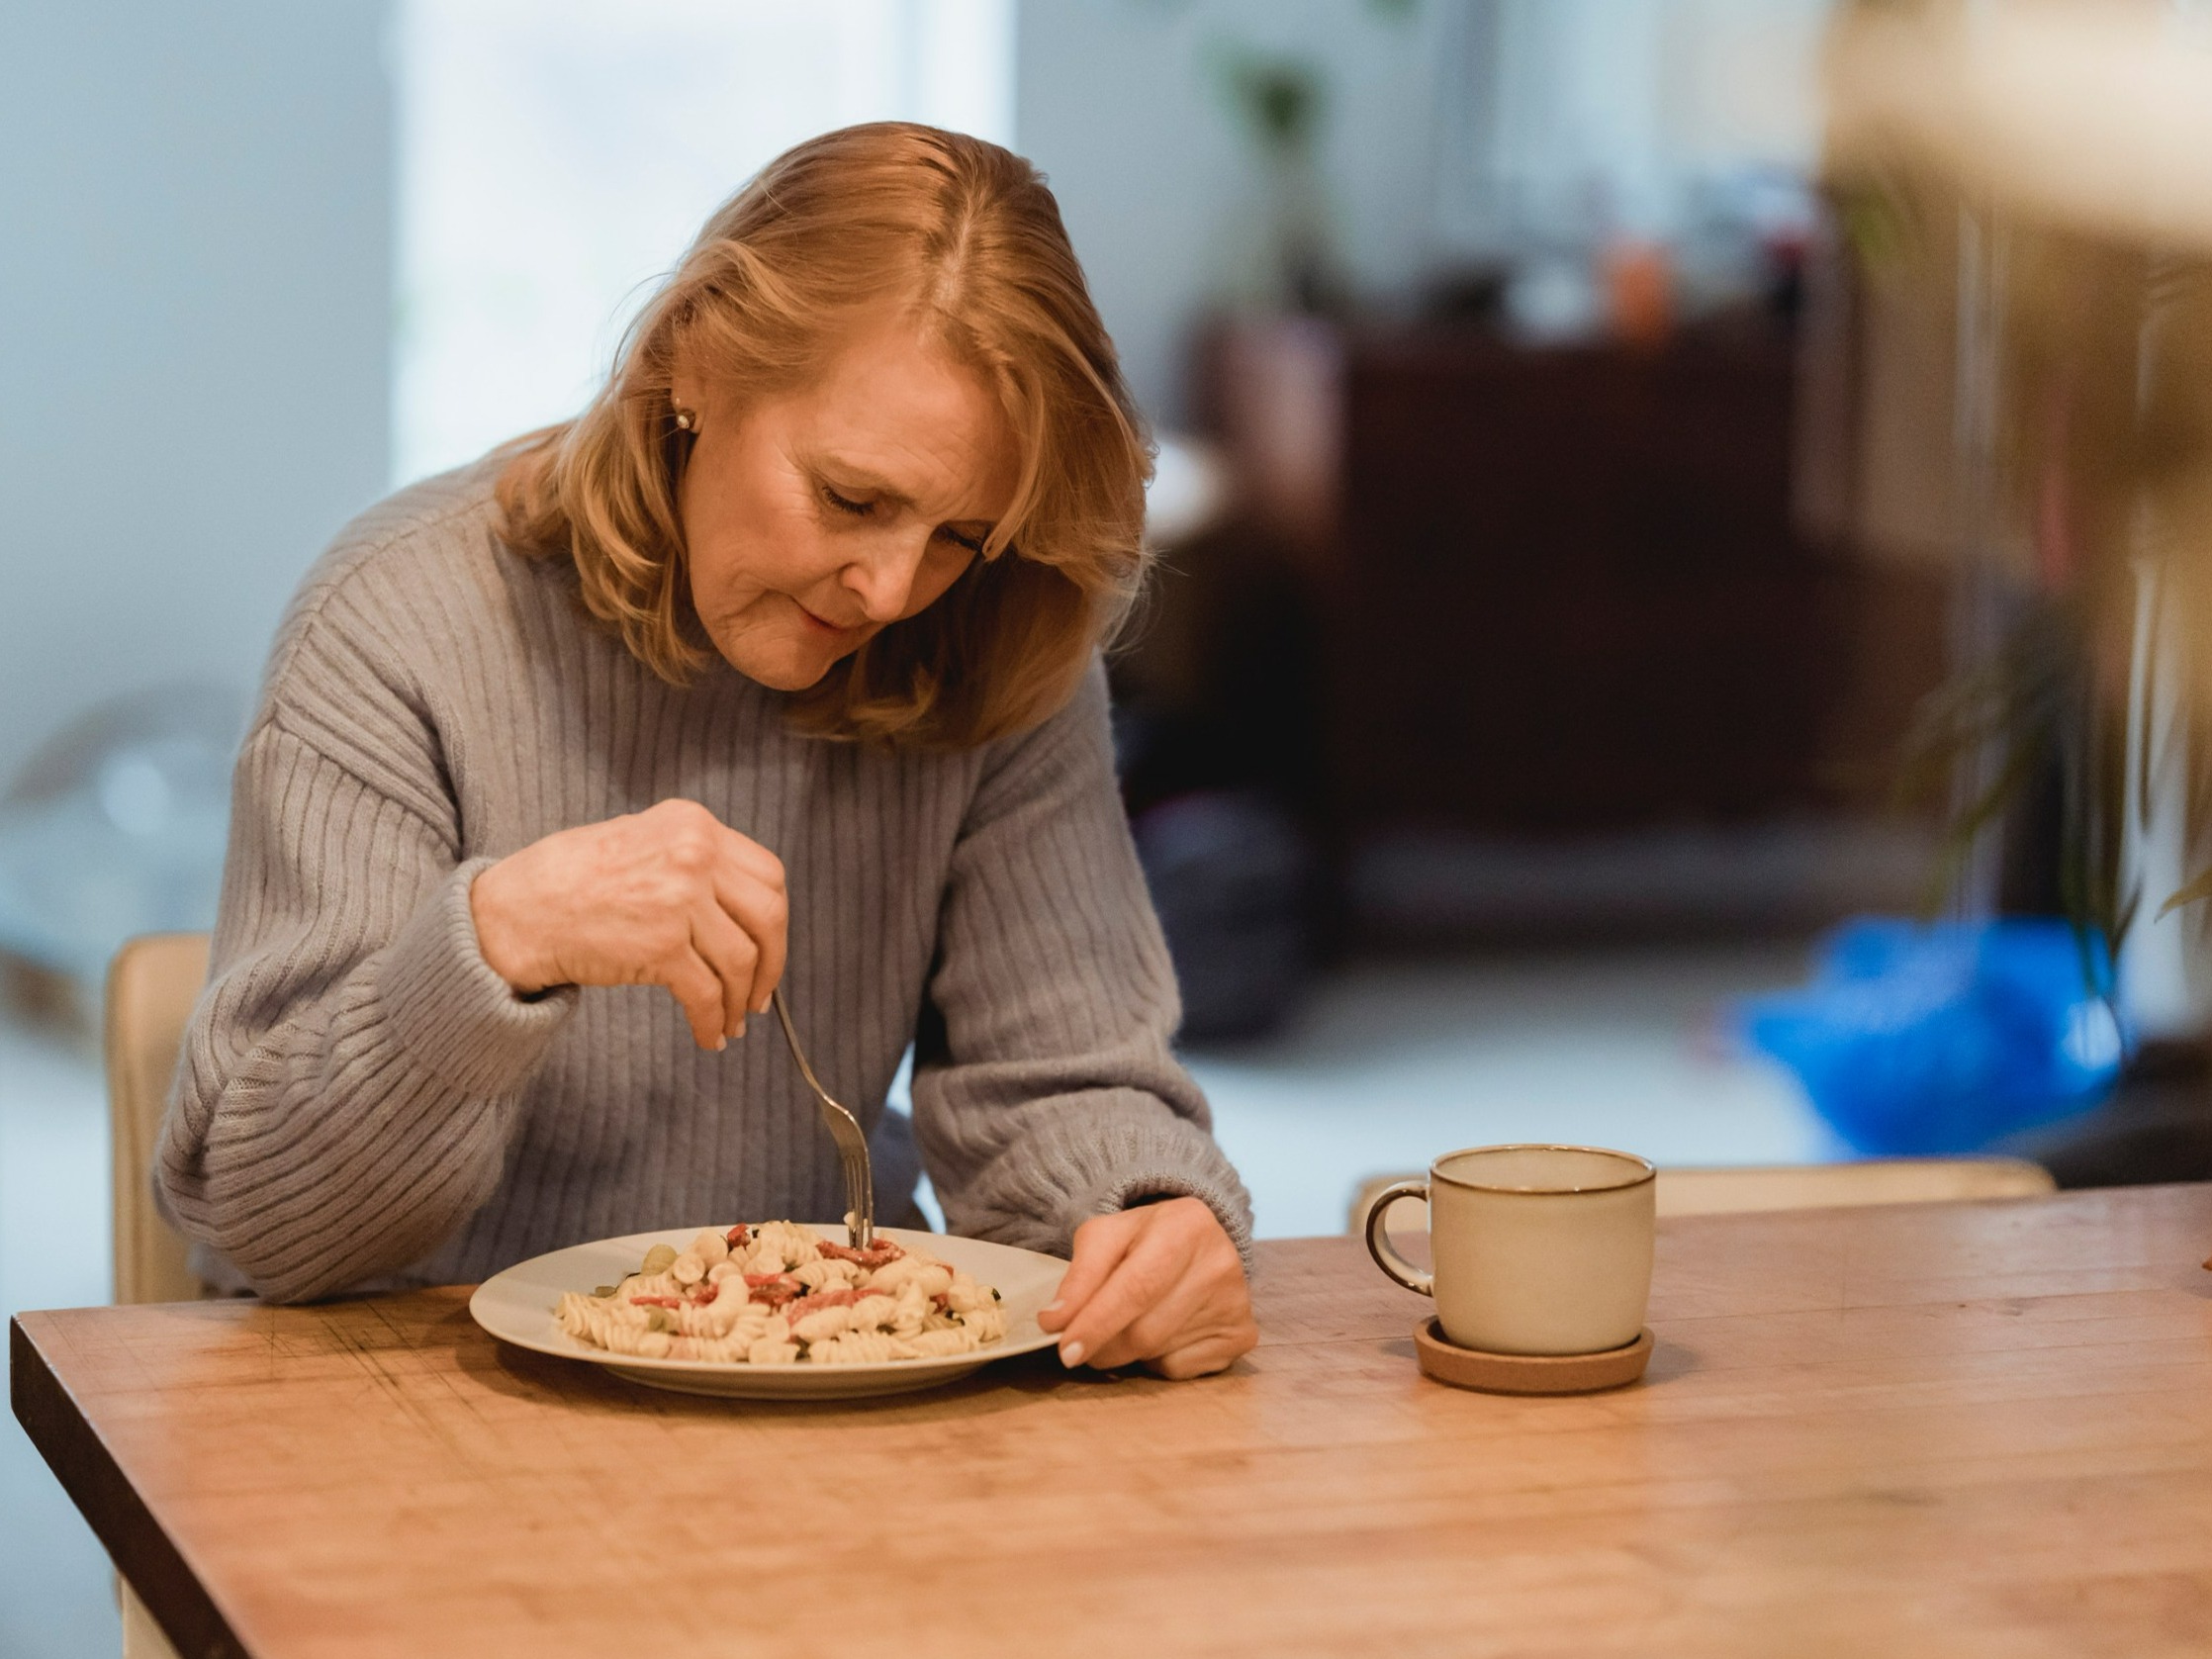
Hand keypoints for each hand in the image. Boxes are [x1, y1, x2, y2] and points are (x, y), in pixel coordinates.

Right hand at [469, 799, 787, 1049]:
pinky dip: (713, 1022)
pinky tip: (709, 1037)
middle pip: (769, 916)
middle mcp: (694, 854)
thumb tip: (741, 908)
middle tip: (760, 995)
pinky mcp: (663, 947)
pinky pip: (707, 995)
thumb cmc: (569, 879)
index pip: (768, 874)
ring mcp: (680, 900)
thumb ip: (692, 858)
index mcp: (693, 823)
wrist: (516, 910)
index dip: (775, 919)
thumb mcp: (641, 839)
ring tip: (732, 1022)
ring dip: (741, 1000)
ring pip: (743, 961)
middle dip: (772, 963)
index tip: (769, 946)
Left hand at [1036, 1196, 1256, 1379]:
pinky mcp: (1242, 1334)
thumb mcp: (1106, 1236)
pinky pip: (1179, 1368)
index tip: (1065, 1349)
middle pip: (1145, 1329)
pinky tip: (1161, 1331)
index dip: (1097, 1323)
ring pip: (1158, 1352)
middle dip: (1103, 1345)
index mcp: (1186, 1226)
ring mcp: (1236, 1302)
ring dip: (1126, 1352)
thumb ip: (1078, 1275)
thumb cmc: (1144, 1238)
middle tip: (1082, 1344)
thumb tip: (1055, 1321)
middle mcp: (1221, 1263)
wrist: (1198, 1239)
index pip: (1136, 1287)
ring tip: (1126, 1325)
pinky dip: (1156, 1360)